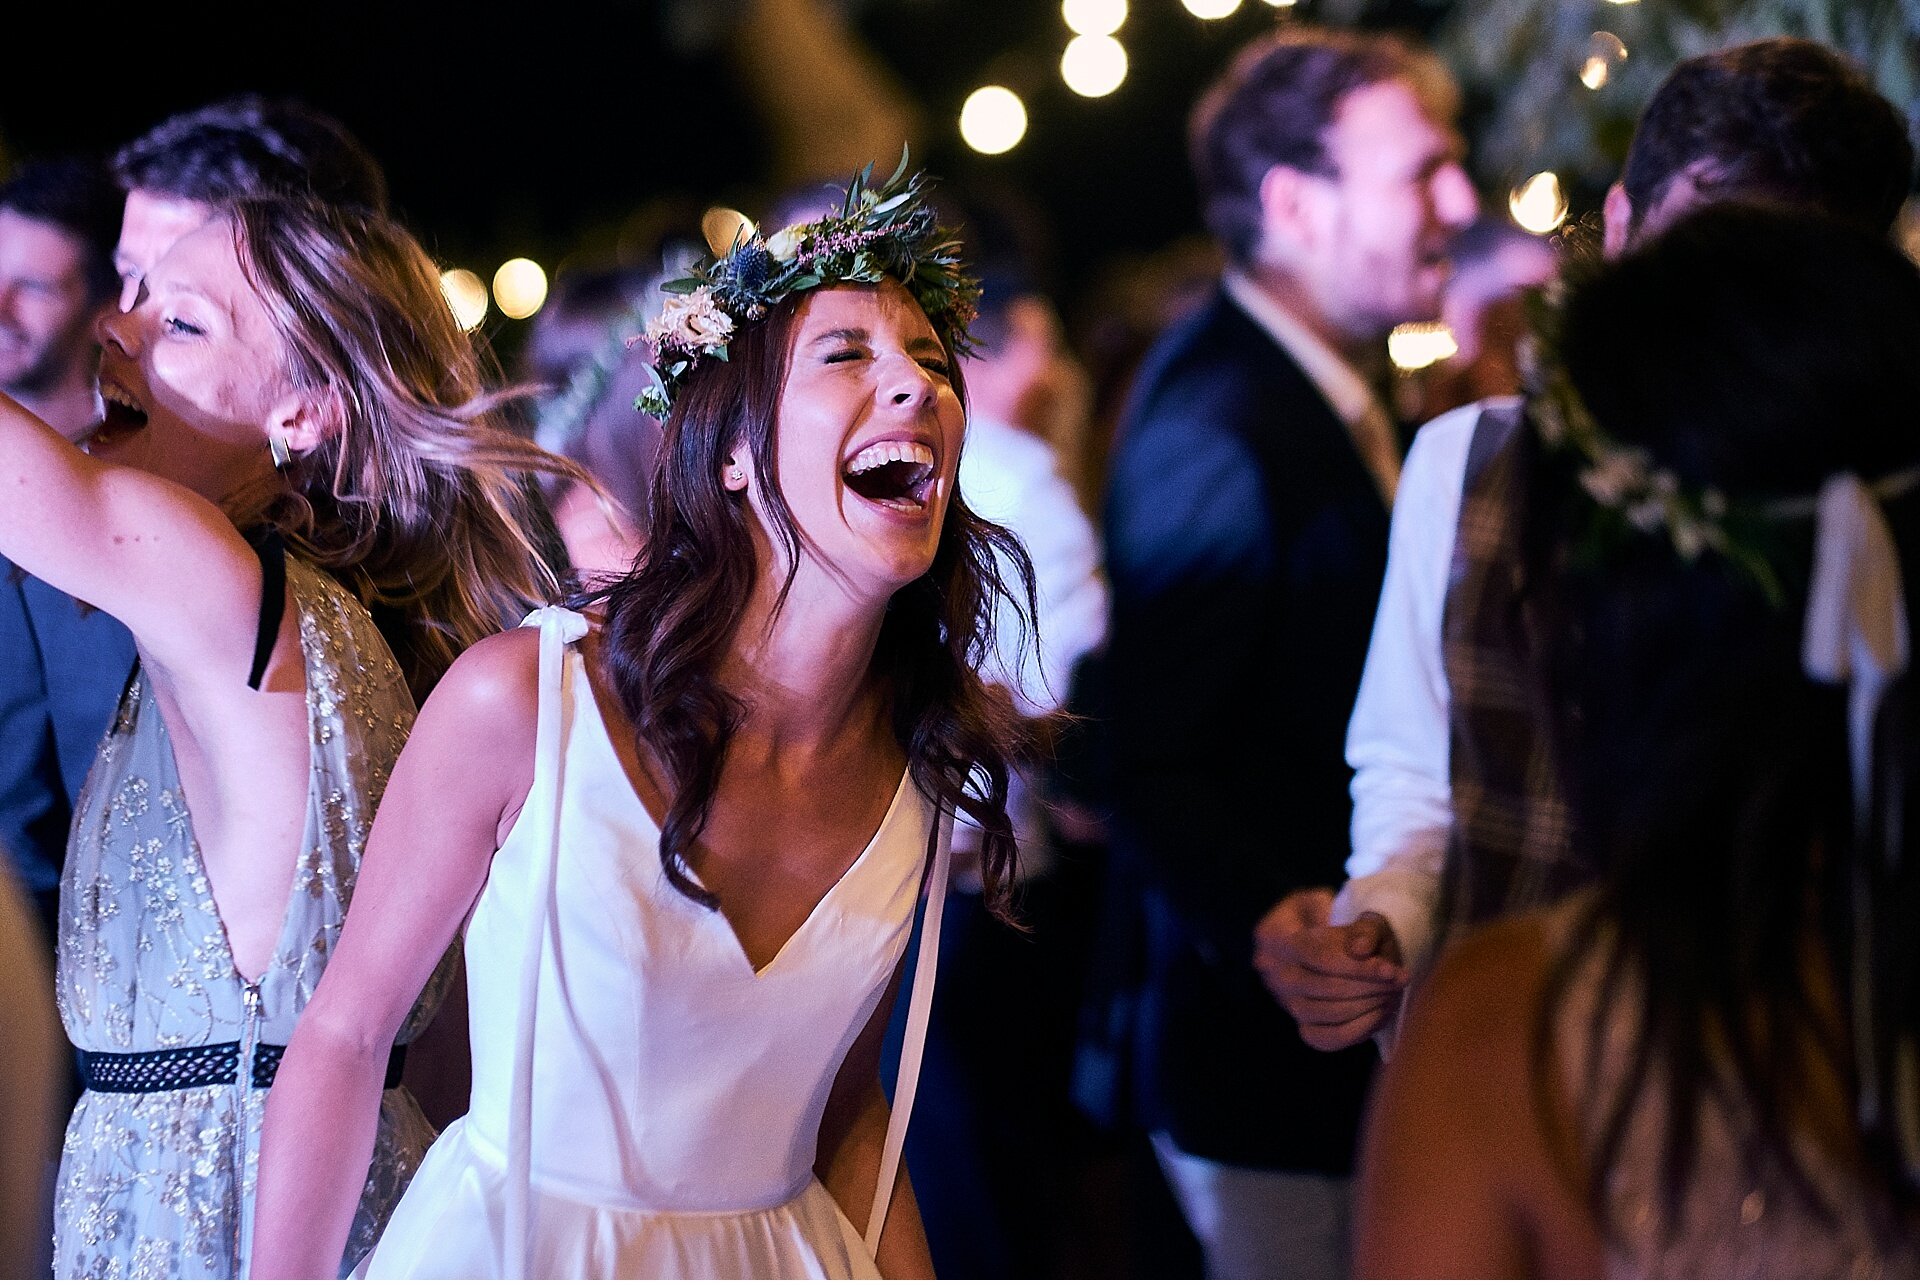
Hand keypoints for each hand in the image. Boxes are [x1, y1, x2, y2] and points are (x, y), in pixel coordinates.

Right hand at [1254, 888, 1407, 1051]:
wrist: (1319, 936)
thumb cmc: (1334, 913)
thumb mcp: (1346, 903)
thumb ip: (1358, 925)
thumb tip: (1361, 950)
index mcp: (1273, 934)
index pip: (1317, 956)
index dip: (1357, 966)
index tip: (1391, 970)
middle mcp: (1272, 971)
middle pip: (1323, 987)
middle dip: (1369, 986)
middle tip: (1401, 980)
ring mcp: (1285, 1001)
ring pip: (1326, 1014)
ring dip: (1367, 1006)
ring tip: (1393, 993)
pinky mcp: (1301, 1023)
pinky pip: (1327, 1039)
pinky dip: (1358, 1030)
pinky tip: (1381, 1014)